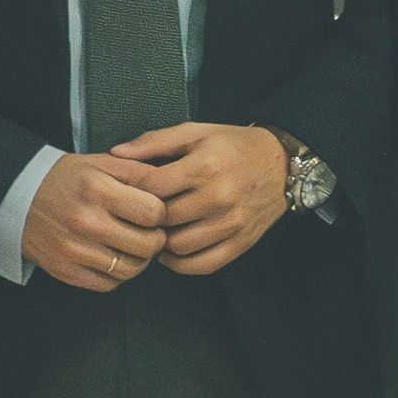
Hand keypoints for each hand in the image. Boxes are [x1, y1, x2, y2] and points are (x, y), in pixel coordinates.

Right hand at [20, 148, 168, 291]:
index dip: (161, 213)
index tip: (154, 212)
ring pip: (131, 269)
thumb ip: (139, 173)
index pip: (154, 212)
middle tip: (149, 232)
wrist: (17, 197)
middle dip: (156, 239)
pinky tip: (113, 258)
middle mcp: (86, 221)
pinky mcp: (66, 271)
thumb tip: (173, 188)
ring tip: (133, 245)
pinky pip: (109, 284)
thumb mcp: (101, 162)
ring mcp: (74, 250)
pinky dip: (118, 275)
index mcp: (97, 189)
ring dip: (140, 260)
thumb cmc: (65, 178)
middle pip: (147, 245)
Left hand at [120, 121, 291, 276]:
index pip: (152, 188)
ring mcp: (231, 223)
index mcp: (204, 166)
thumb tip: (116, 154)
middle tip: (142, 212)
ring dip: (162, 242)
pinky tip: (173, 251)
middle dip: (148, 217)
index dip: (134, 190)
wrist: (280, 164)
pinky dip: (181, 264)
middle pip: (164, 219)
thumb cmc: (233, 146)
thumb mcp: (195, 132)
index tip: (131, 190)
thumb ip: (153, 142)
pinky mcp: (241, 243)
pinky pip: (202, 265)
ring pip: (179, 246)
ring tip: (158, 230)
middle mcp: (218, 197)